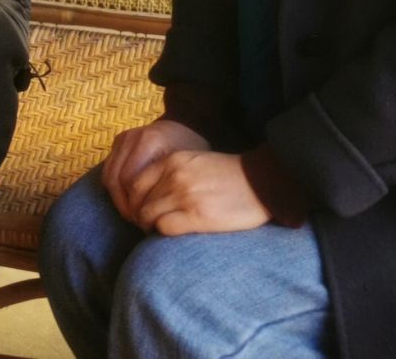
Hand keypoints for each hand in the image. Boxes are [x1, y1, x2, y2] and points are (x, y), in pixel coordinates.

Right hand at [101, 116, 208, 220]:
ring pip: (109, 175)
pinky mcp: (119, 140)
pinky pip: (108, 169)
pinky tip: (128, 200)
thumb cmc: (193, 154)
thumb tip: (162, 221)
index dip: (137, 206)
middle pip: (117, 179)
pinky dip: (115, 187)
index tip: (148, 222)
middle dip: (125, 205)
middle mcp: (134, 136)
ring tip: (133, 214)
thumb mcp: (188, 171)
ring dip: (118, 198)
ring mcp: (124, 137)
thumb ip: (173, 189)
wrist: (190, 128)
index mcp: (151, 141)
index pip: (131, 182)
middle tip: (138, 222)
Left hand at [126, 149, 271, 236]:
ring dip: (151, 227)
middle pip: (139, 202)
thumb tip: (150, 196)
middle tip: (149, 227)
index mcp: (172, 160)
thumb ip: (171, 173)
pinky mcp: (198, 216)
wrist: (261, 182)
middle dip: (140, 217)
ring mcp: (185, 195)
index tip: (141, 211)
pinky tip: (174, 235)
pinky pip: (164, 228)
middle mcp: (175, 176)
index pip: (134, 184)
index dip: (134, 202)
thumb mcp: (195, 161)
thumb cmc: (229, 175)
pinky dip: (163, 234)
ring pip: (148, 216)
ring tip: (161, 232)